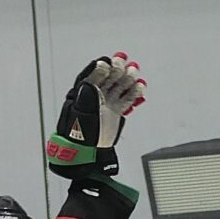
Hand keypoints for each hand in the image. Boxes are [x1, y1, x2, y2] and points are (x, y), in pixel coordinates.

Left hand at [47, 52, 144, 176]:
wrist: (87, 156)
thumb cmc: (78, 138)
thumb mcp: (80, 117)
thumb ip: (86, 99)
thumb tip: (90, 83)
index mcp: (81, 97)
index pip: (90, 77)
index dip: (99, 69)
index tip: (107, 62)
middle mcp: (93, 98)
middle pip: (106, 79)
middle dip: (115, 70)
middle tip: (124, 62)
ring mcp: (105, 105)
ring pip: (117, 87)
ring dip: (126, 78)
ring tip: (134, 71)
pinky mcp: (114, 113)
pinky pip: (125, 100)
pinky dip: (133, 93)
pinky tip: (140, 86)